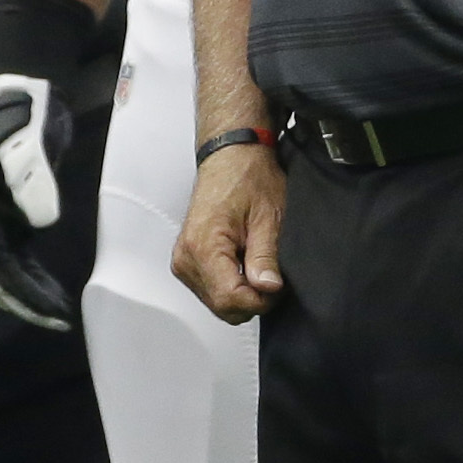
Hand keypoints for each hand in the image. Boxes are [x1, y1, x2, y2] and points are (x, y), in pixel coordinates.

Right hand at [0, 74, 76, 329]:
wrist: (18, 79)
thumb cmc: (19, 104)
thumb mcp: (25, 133)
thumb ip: (30, 174)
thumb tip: (42, 221)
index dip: (18, 291)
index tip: (48, 310)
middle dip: (20, 300)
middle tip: (57, 319)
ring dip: (24, 290)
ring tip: (56, 310)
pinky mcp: (7, 204)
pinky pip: (12, 250)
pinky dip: (27, 272)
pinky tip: (46, 285)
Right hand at [173, 139, 286, 322]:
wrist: (231, 156)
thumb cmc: (247, 176)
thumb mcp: (268, 216)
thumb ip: (265, 256)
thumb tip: (268, 288)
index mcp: (203, 246)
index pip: (229, 298)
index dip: (259, 300)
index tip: (278, 287)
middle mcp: (186, 257)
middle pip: (221, 306)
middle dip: (252, 299)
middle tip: (273, 277)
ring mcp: (184, 260)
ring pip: (216, 302)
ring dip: (242, 293)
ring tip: (259, 265)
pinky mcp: (188, 260)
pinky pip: (211, 289)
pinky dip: (232, 284)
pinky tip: (246, 263)